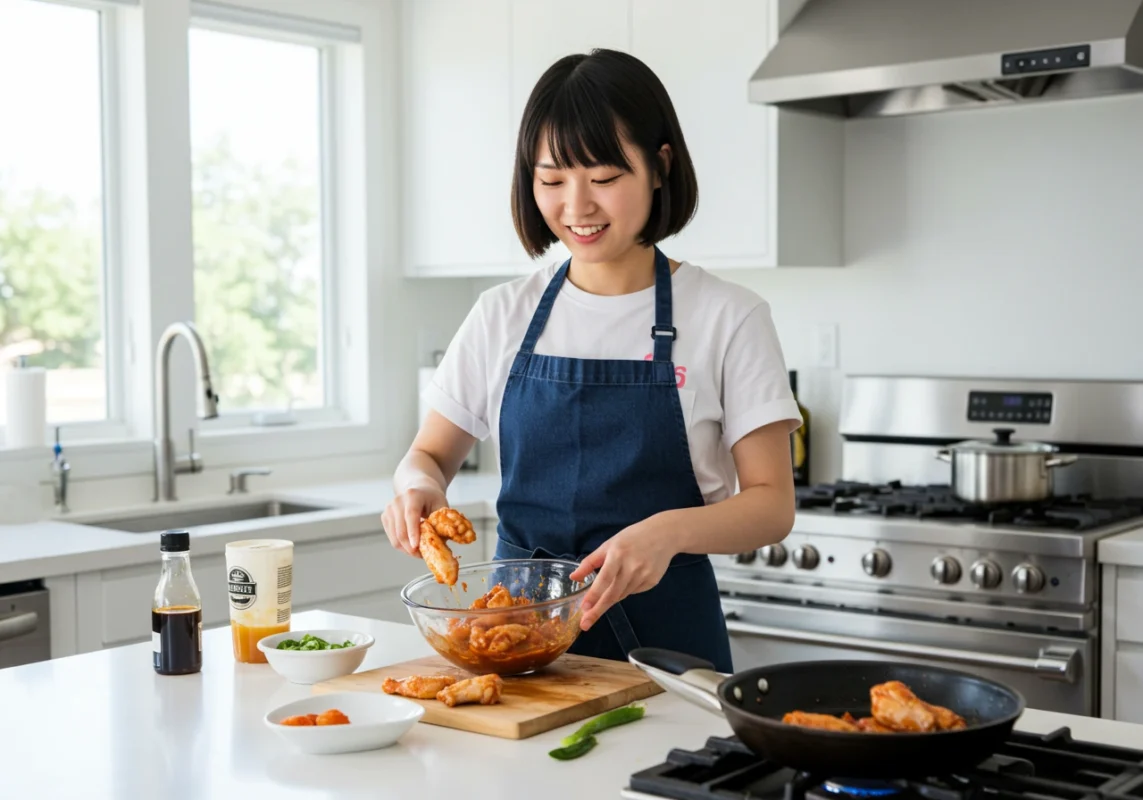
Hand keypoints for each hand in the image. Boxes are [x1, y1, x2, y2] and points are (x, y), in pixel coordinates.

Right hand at [381, 487, 446, 557]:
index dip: (413, 532)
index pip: (411, 515)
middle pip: (401, 530)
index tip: (416, 547)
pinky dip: (402, 546)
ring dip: (407, 549)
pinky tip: (412, 546)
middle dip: (411, 547)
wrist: (419, 488)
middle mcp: (398, 501)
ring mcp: (389, 509)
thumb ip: (441, 523)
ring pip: (395, 537)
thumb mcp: (441, 506)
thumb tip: (442, 544)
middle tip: (423, 556)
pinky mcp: (385, 517)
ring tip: (419, 553)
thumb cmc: (432, 498)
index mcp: (413, 495)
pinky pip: (392, 538)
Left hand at [569, 514, 680, 631]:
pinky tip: (629, 577)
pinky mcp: (652, 582)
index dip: (594, 594)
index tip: (584, 608)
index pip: (604, 578)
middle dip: (597, 610)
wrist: (664, 535)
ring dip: (611, 597)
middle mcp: (632, 567)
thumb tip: (574, 578)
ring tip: (610, 587)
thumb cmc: (632, 538)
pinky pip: (633, 591)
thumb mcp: (609, 544)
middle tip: (585, 624)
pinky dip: (625, 589)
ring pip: (622, 595)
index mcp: (618, 554)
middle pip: (612, 594)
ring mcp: (644, 576)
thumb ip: (590, 562)